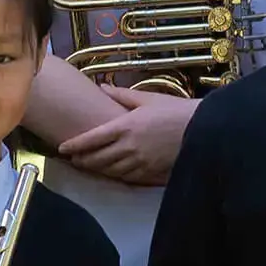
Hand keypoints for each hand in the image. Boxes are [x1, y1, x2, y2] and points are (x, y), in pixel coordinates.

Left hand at [57, 87, 195, 185]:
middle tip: (72, 159)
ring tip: (87, 166)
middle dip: (82, 160)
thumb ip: (122, 96)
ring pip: (109, 170)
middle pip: (96, 159)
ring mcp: (139, 163)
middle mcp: (128, 147)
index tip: (62, 148)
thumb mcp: (148, 99)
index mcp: (125, 126)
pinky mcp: (149, 173)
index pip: (92, 139)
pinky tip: (110, 172)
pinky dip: (114, 175)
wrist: (203, 131)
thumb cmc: (176, 111)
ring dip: (96, 169)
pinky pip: (126, 177)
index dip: (75, 145)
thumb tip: (102, 88)